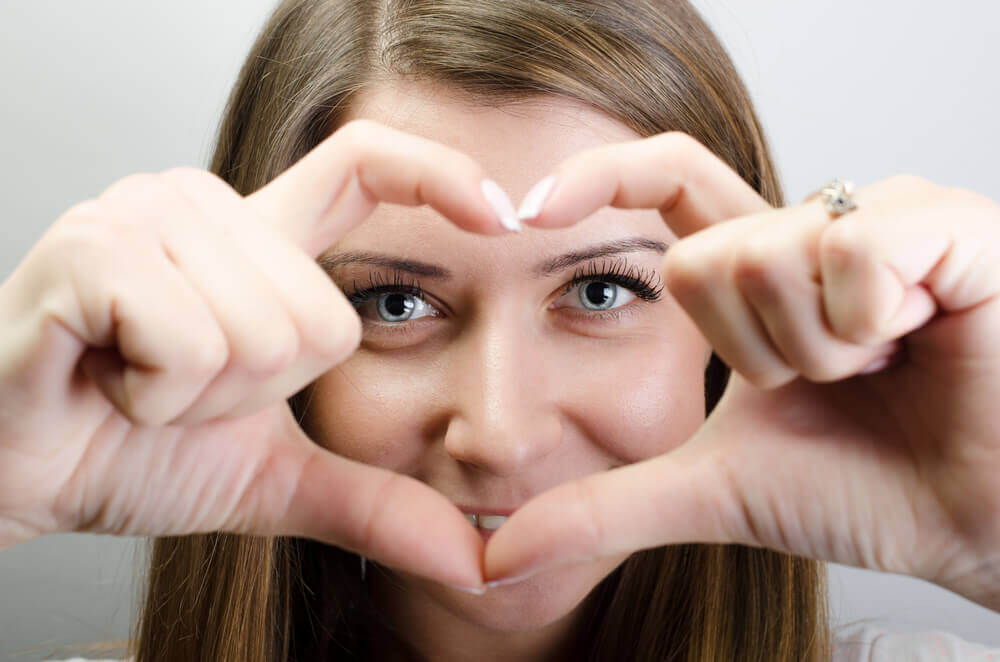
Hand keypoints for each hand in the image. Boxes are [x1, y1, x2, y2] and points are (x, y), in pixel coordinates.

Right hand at [0, 120, 510, 589]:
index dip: (439, 175)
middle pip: (323, 315)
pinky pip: (191, 343)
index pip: (365, 163)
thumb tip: (474, 560)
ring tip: (144, 386)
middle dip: (259, 393)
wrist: (18, 474)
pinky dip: (157, 396)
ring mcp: (142, 215)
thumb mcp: (275, 476)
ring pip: (262, 333)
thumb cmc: (132, 451)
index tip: (504, 213)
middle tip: (182, 392)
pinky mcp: (89, 250)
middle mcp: (202, 204)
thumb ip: (373, 503)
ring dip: (204, 398)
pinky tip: (109, 380)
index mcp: (256, 239)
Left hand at [484, 132, 999, 611]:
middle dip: (752, 356)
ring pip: (770, 256)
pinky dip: (874, 322)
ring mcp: (880, 218)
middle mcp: (812, 230)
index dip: (598, 180)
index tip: (528, 210)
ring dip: (817, 350)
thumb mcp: (714, 489)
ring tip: (880, 370)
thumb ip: (607, 510)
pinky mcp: (945, 223)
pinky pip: (853, 251)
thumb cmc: (869, 489)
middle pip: (702, 258)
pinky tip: (921, 338)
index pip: (666, 185)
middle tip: (828, 387)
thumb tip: (499, 560)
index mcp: (760, 272)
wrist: (978, 524)